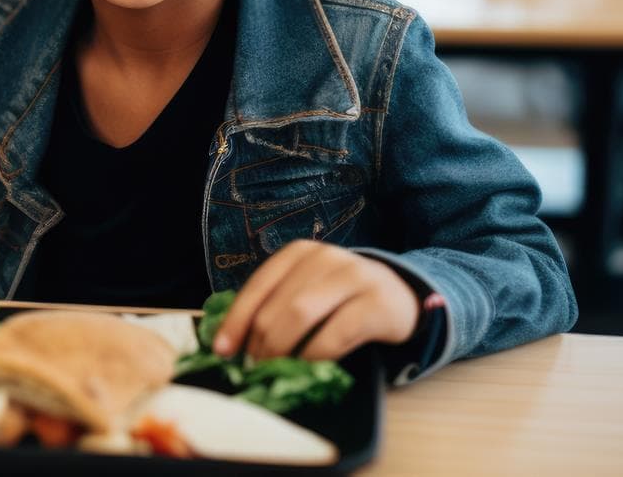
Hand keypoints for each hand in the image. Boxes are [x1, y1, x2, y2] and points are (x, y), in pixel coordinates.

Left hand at [211, 241, 419, 361]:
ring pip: (302, 314)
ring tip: (275, 369)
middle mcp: (325, 257)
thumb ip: (276, 304)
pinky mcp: (377, 303)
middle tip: (254, 367)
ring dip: (283, 349)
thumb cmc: (342, 297)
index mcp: (299, 253)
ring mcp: (353, 276)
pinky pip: (336, 333)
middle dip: (260, 341)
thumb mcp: (307, 290)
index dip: (236, 319)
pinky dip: (315, 355)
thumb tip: (233, 341)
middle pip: (279, 304)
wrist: (400, 296)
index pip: (258, 286)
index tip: (222, 350)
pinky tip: (308, 368)